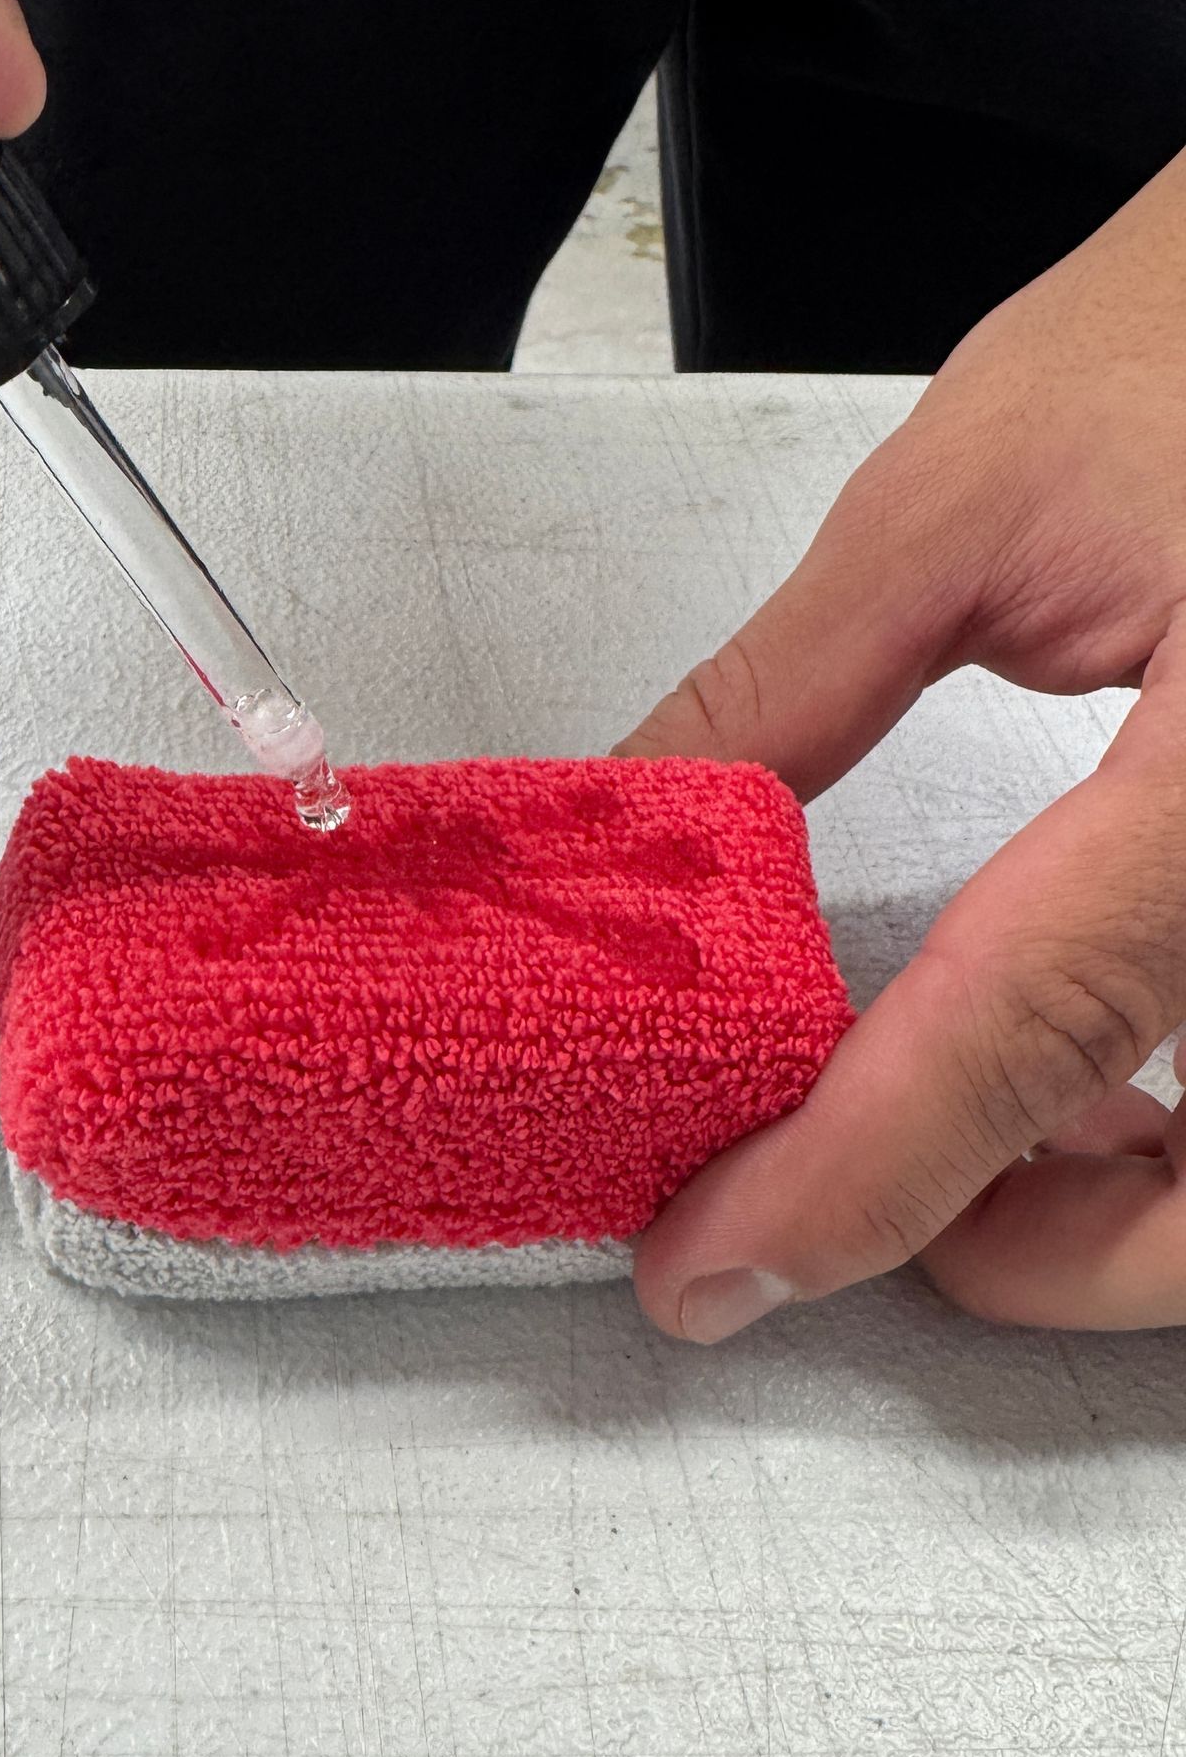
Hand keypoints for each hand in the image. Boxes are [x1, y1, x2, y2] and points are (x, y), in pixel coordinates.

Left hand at [616, 152, 1185, 1334]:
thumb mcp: (973, 500)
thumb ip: (788, 698)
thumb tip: (632, 836)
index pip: (1030, 1025)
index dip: (856, 1174)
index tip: (712, 1255)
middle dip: (1031, 1255)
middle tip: (835, 1206)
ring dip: (1123, 1216)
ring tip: (960, 1158)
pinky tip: (1104, 1091)